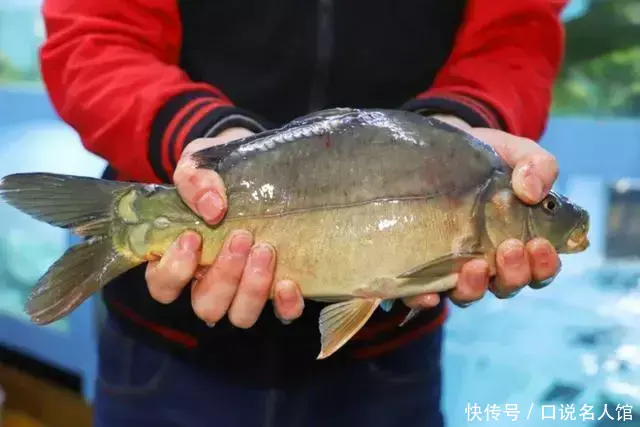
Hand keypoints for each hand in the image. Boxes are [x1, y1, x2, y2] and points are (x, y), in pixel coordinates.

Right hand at [144, 127, 304, 327]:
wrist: (260, 162)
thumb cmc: (219, 170)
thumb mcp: (199, 163)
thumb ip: (195, 181)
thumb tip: (212, 207)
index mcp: (180, 258)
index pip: (163, 286)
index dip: (174, 271)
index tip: (193, 238)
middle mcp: (210, 281)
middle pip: (206, 306)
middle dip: (224, 276)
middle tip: (242, 237)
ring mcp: (244, 289)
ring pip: (240, 316)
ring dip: (251, 289)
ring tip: (265, 250)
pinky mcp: (278, 289)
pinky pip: (282, 315)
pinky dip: (286, 305)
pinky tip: (289, 282)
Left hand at [405, 115, 560, 308]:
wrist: (432, 149)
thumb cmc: (480, 158)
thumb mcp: (512, 152)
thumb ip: (536, 165)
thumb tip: (532, 191)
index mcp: (517, 242)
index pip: (538, 269)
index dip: (544, 265)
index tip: (540, 245)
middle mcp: (487, 262)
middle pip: (507, 285)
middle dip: (514, 274)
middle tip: (511, 249)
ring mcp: (452, 268)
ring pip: (468, 294)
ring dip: (475, 287)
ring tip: (474, 265)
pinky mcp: (418, 268)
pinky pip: (422, 293)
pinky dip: (426, 298)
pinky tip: (429, 293)